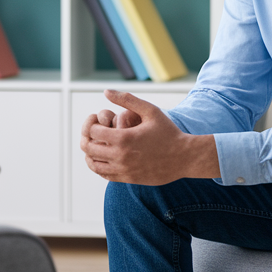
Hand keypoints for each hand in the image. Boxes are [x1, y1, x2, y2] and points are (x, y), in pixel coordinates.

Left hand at [80, 89, 219, 185]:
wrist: (184, 157)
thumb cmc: (168, 131)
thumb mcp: (150, 110)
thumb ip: (127, 99)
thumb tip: (106, 92)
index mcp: (124, 138)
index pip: (92, 131)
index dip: (91, 123)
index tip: (97, 120)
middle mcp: (120, 156)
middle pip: (88, 148)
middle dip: (87, 138)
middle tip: (93, 132)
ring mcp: (124, 170)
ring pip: (94, 165)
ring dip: (90, 154)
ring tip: (96, 145)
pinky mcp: (128, 179)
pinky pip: (105, 175)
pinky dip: (99, 166)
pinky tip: (105, 157)